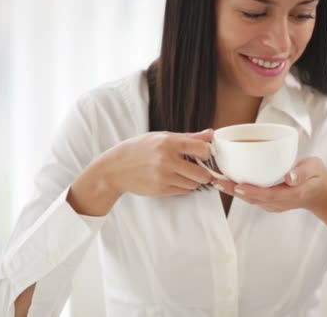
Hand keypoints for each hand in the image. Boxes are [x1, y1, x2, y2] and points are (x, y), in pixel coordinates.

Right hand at [68, 129, 214, 215]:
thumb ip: (189, 137)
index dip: (207, 153)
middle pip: (202, 173)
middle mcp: (167, 159)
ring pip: (194, 184)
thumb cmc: (140, 149)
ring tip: (183, 173)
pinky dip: (183, 186)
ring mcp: (164, 176)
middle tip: (198, 169)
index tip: (203, 154)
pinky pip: (183, 191)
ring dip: (193, 181)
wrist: (115, 168)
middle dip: (204, 173)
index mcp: (169, 142)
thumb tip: (211, 134)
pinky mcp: (161, 190)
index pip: (202, 149)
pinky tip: (174, 179)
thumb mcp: (162, 137)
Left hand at [213, 157, 326, 212]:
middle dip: (233, 190)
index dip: (251, 191)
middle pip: (252, 198)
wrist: (323, 193)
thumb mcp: (315, 169)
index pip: (267, 195)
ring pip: (250, 198)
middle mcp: (278, 202)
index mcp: (290, 195)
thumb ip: (302, 172)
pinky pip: (252, 196)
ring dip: (233, 190)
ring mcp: (273, 203)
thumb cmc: (318, 178)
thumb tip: (289, 177)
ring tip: (216, 180)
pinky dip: (240, 190)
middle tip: (216, 180)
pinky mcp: (270, 200)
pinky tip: (229, 180)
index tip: (237, 185)